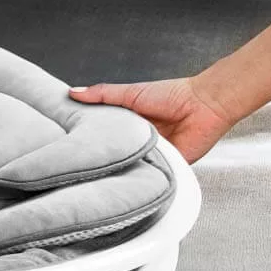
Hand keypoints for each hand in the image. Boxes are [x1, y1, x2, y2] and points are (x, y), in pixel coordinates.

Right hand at [68, 78, 234, 163]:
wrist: (203, 106)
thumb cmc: (171, 95)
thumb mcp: (129, 93)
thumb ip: (102, 95)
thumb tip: (72, 93)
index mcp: (128, 124)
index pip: (103, 134)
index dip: (87, 138)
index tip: (67, 143)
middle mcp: (138, 141)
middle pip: (114, 152)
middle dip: (101, 157)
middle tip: (79, 163)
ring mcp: (151, 155)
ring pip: (130, 165)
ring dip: (121, 167)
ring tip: (100, 173)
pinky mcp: (167, 167)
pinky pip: (149, 175)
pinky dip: (141, 176)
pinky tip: (128, 177)